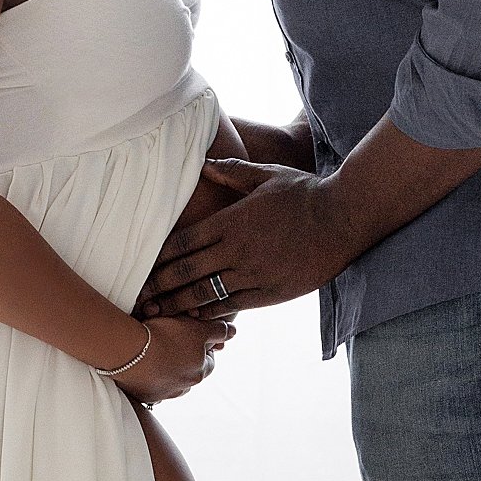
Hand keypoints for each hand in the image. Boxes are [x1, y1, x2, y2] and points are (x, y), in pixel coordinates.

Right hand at [113, 310, 235, 403]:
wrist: (129, 352)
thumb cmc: (165, 338)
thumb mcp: (197, 329)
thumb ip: (217, 331)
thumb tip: (232, 332)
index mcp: (200, 372)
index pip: (209, 360)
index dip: (202, 345)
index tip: (192, 335)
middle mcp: (184, 387)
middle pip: (190, 371)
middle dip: (184, 357)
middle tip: (172, 340)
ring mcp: (162, 394)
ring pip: (170, 379)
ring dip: (166, 368)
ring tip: (154, 351)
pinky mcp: (143, 395)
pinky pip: (150, 385)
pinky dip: (149, 376)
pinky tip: (142, 364)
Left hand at [137, 160, 353, 316]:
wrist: (343, 219)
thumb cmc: (304, 193)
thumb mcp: (266, 175)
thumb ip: (231, 172)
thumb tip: (202, 164)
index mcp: (231, 222)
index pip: (183, 243)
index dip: (159, 259)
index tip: (141, 268)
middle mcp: (237, 250)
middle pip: (186, 273)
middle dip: (158, 287)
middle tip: (137, 299)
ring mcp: (253, 274)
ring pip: (204, 294)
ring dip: (177, 305)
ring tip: (157, 315)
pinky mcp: (270, 293)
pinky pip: (232, 305)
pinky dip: (210, 311)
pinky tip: (195, 316)